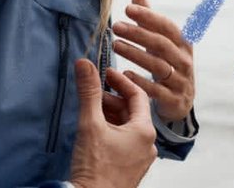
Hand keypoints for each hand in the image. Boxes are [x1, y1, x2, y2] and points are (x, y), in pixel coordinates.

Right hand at [69, 60, 156, 187]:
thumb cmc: (95, 167)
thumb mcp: (90, 124)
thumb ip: (89, 92)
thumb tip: (85, 64)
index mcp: (145, 131)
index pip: (138, 96)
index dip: (120, 81)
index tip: (104, 73)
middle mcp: (148, 144)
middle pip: (132, 112)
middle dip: (112, 99)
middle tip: (93, 90)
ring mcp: (140, 158)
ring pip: (127, 128)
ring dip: (110, 115)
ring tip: (91, 109)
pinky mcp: (130, 168)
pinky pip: (124, 142)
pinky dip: (111, 131)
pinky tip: (94, 130)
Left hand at [111, 0, 195, 122]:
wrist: (181, 103)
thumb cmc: (167, 66)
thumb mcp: (162, 44)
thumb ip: (150, 21)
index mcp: (184, 45)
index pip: (168, 27)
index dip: (149, 17)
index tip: (128, 9)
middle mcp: (185, 62)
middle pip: (162, 44)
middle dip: (138, 34)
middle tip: (116, 26)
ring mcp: (181, 81)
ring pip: (158, 66)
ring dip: (135, 54)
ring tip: (115, 45)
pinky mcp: (174, 100)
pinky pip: (156, 90)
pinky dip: (140, 81)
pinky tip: (123, 74)